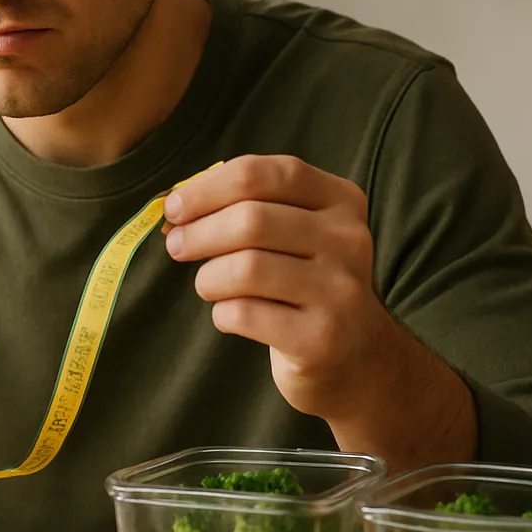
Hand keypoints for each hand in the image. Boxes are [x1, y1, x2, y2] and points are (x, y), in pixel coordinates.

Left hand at [161, 155, 392, 420]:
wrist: (357, 357)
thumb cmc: (306, 283)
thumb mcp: (295, 233)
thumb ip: (246, 208)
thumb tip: (177, 206)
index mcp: (340, 200)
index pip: (263, 175)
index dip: (208, 188)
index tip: (174, 206)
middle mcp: (348, 240)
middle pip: (251, 220)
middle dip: (198, 232)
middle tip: (177, 246)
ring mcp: (340, 291)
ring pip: (245, 268)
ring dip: (209, 277)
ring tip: (209, 285)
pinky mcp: (322, 338)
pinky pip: (246, 314)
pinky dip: (222, 313)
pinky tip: (231, 315)